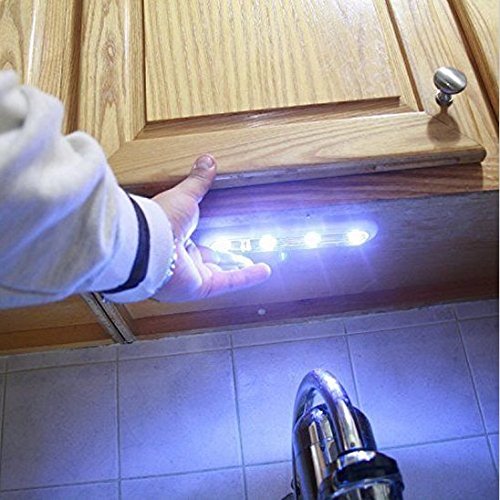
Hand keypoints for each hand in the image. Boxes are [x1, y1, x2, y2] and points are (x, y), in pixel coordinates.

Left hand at [152, 155, 271, 301]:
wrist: (147, 243)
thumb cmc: (158, 220)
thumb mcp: (184, 195)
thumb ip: (198, 182)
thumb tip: (207, 162)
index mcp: (175, 238)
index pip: (198, 241)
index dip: (214, 239)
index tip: (226, 236)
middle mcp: (181, 261)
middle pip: (210, 261)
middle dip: (227, 259)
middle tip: (242, 255)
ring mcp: (191, 275)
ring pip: (222, 274)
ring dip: (240, 271)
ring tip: (258, 265)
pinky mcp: (201, 286)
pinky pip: (229, 282)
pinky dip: (248, 277)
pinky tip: (263, 271)